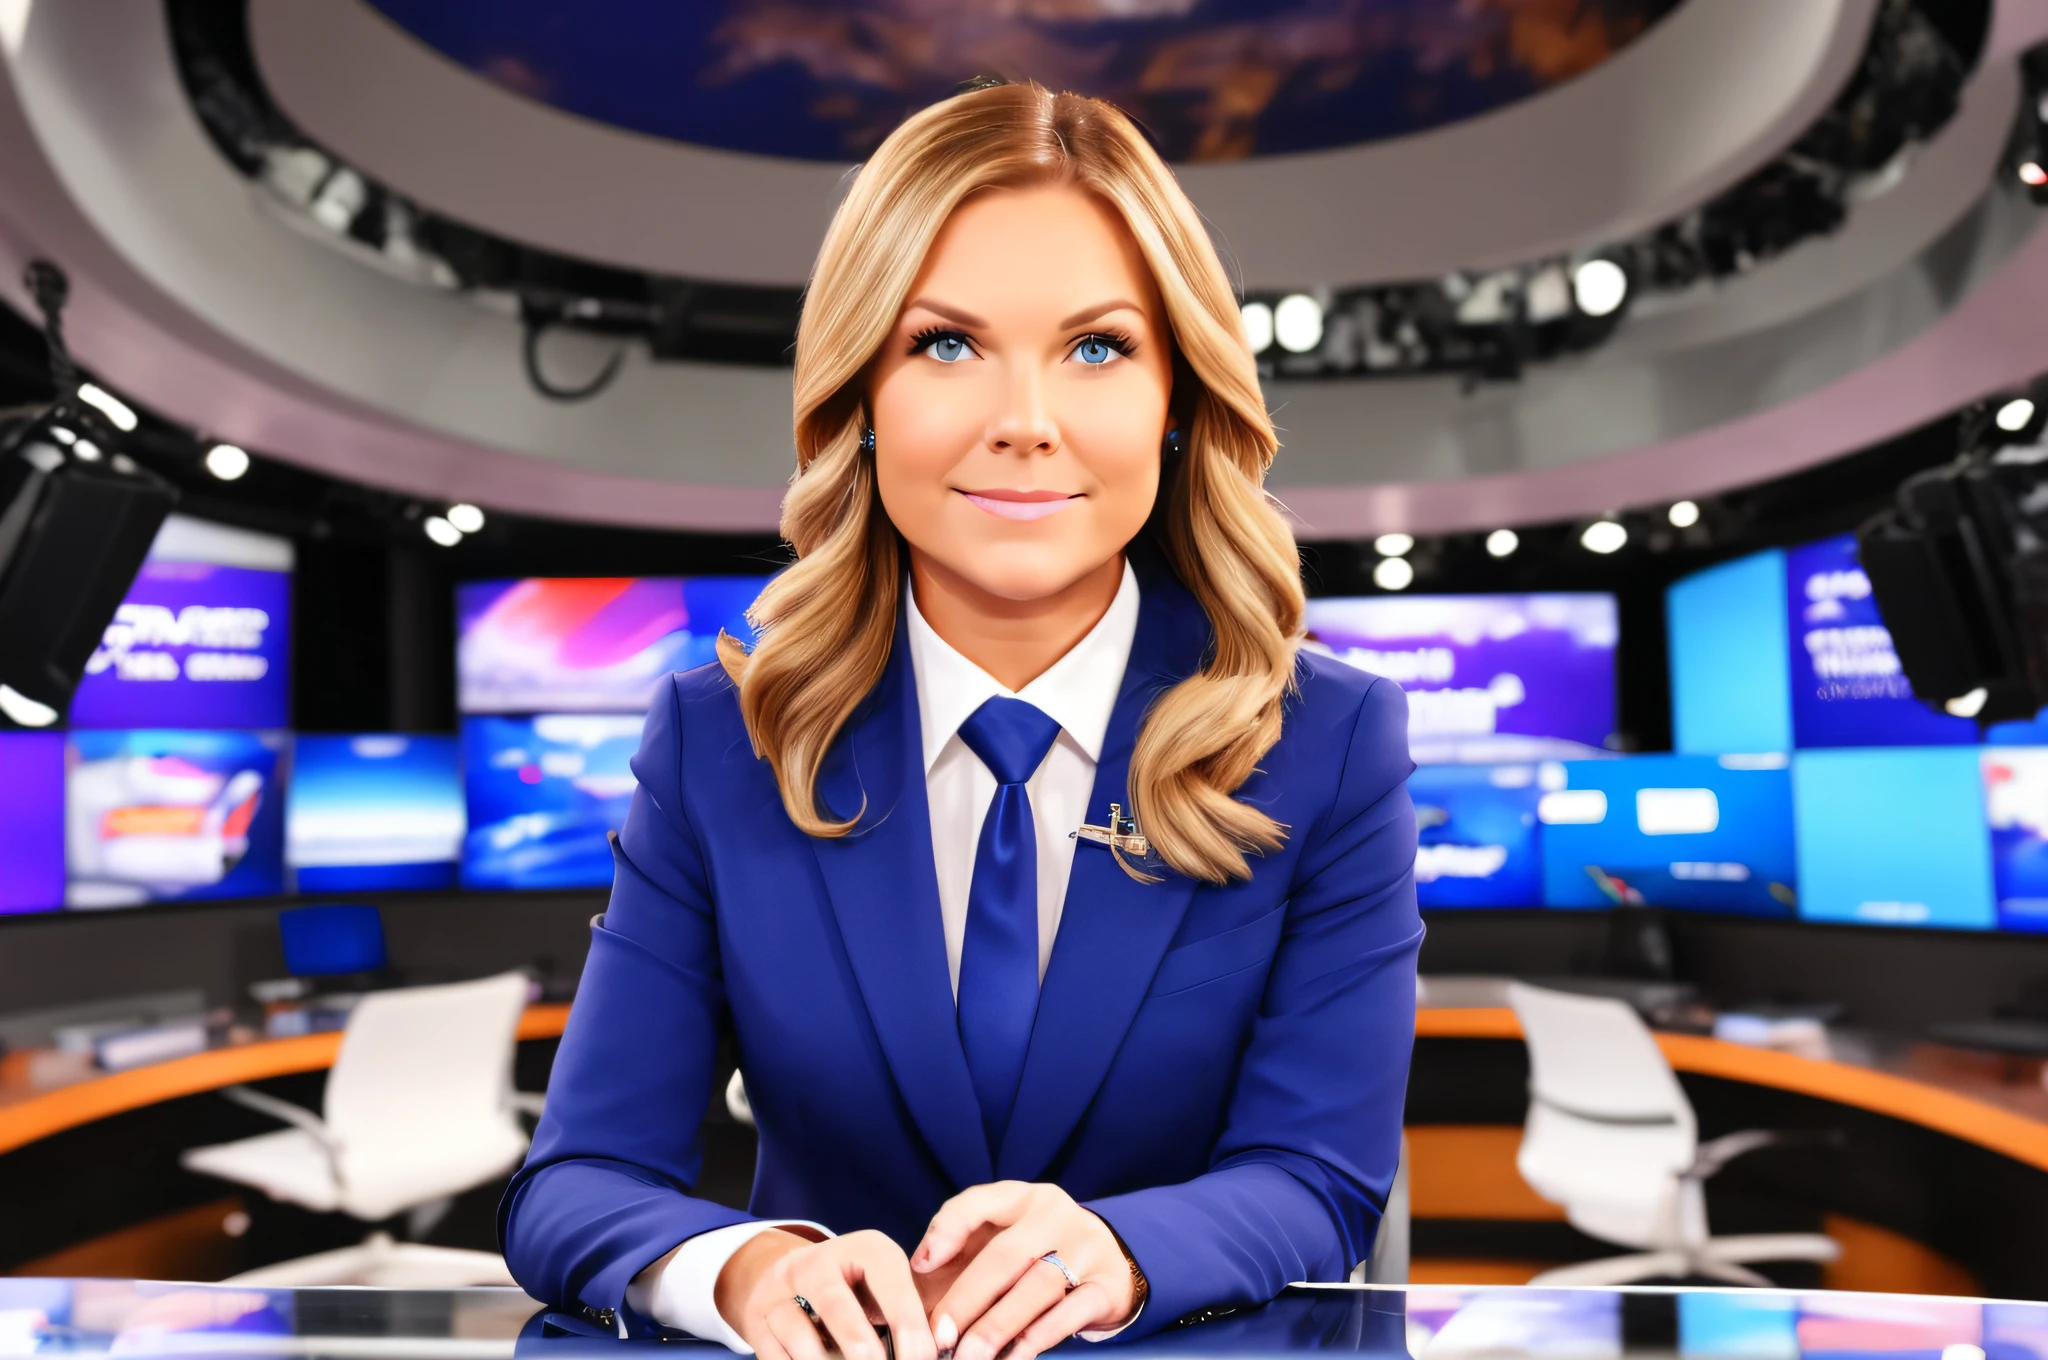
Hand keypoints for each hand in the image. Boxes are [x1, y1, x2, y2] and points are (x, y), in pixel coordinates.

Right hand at [716, 1228, 936, 1359]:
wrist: (792, 1279)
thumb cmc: (859, 1291)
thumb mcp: (887, 1288)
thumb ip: (907, 1317)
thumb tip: (929, 1350)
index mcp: (866, 1248)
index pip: (891, 1285)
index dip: (909, 1327)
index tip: (921, 1359)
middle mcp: (818, 1262)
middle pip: (837, 1306)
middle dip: (860, 1347)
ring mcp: (780, 1289)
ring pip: (801, 1338)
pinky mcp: (757, 1319)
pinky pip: (778, 1357)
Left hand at [913, 1182, 1137, 1359]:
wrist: (1110, 1263)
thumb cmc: (1038, 1253)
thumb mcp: (1003, 1236)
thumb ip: (960, 1246)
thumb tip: (917, 1271)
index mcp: (1023, 1198)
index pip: (979, 1203)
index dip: (947, 1231)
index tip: (920, 1267)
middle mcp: (1057, 1215)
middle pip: (1005, 1255)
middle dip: (966, 1300)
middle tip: (939, 1337)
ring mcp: (1087, 1248)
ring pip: (1037, 1287)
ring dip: (997, 1327)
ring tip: (969, 1357)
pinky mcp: (1106, 1286)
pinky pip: (1069, 1314)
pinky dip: (1036, 1339)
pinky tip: (1012, 1358)